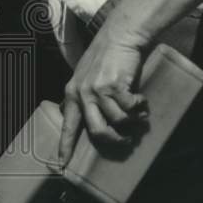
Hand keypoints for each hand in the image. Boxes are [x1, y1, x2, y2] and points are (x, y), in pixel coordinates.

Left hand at [58, 30, 147, 164]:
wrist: (119, 36)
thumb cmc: (105, 57)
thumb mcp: (86, 76)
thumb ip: (85, 96)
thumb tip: (90, 118)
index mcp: (72, 94)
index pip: (68, 126)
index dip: (65, 147)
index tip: (60, 165)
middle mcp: (82, 94)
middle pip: (97, 132)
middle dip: (114, 140)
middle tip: (126, 141)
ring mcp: (98, 90)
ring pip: (117, 121)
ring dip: (132, 122)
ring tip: (139, 117)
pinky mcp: (115, 86)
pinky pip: (130, 108)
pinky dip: (139, 108)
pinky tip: (142, 101)